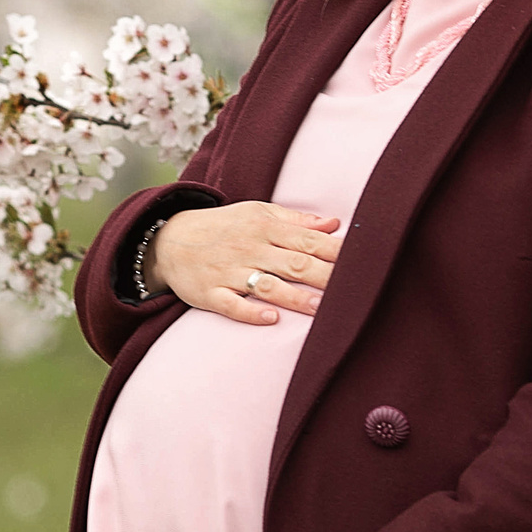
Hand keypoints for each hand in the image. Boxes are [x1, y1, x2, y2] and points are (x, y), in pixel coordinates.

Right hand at [144, 201, 340, 325]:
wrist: (168, 240)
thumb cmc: (224, 227)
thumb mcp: (257, 214)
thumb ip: (296, 221)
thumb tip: (333, 225)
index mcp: (265, 227)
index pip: (308, 240)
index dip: (336, 251)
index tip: (363, 260)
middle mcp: (249, 248)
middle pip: (294, 263)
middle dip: (325, 275)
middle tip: (354, 288)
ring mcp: (229, 272)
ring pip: (267, 286)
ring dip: (295, 297)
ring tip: (321, 308)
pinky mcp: (210, 293)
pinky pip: (232, 305)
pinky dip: (251, 312)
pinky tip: (271, 318)